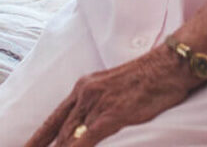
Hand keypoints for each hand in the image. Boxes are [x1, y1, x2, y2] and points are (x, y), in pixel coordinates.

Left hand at [24, 49, 192, 145]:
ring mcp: (97, 104)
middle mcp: (85, 94)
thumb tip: (92, 125)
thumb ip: (99, 104)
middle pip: (60, 133)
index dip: (37, 139)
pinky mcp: (111, 114)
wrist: (169, 65)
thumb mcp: (115, 88)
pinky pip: (86, 139)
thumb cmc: (149, 78)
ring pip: (68, 137)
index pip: (53, 119)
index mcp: (84, 87)